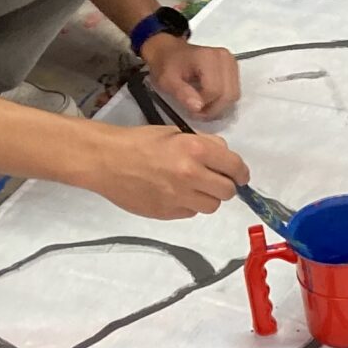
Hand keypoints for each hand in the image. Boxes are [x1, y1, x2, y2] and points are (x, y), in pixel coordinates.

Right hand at [87, 124, 249, 219]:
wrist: (105, 160)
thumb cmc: (139, 142)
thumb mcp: (176, 133)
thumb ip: (204, 144)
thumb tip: (223, 155)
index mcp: (195, 151)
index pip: (235, 167)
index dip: (241, 173)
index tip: (240, 176)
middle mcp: (191, 176)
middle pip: (227, 191)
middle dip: (225, 185)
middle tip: (215, 180)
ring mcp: (179, 197)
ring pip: (212, 206)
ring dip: (208, 197)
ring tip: (193, 187)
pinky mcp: (167, 213)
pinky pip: (191, 212)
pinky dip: (189, 205)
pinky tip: (175, 194)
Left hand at [143, 33, 240, 116]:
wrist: (170, 51)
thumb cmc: (167, 65)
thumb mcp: (167, 81)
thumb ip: (182, 94)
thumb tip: (198, 108)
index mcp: (207, 58)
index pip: (214, 90)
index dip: (204, 105)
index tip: (190, 110)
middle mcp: (224, 58)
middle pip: (228, 94)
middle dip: (214, 109)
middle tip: (198, 113)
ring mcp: (231, 62)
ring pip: (234, 95)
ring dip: (219, 106)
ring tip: (202, 107)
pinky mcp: (233, 68)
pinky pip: (234, 91)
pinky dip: (223, 100)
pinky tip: (209, 100)